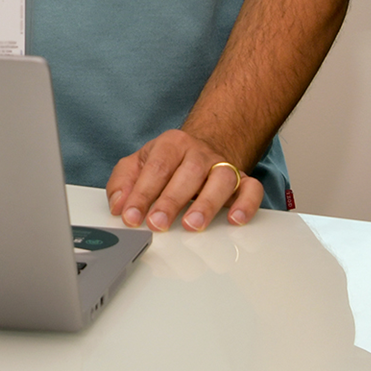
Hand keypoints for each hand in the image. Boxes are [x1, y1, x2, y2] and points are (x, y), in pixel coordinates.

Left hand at [106, 129, 265, 231]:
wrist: (203, 147)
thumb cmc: (168, 161)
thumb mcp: (139, 163)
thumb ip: (123, 182)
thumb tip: (118, 205)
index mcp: (171, 145)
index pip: (156, 168)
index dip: (141, 194)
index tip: (131, 216)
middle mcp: (199, 154)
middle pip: (188, 173)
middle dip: (171, 200)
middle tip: (157, 223)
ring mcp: (223, 166)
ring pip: (222, 179)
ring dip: (207, 204)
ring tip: (192, 224)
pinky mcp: (243, 180)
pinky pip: (252, 189)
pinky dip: (246, 204)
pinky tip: (235, 219)